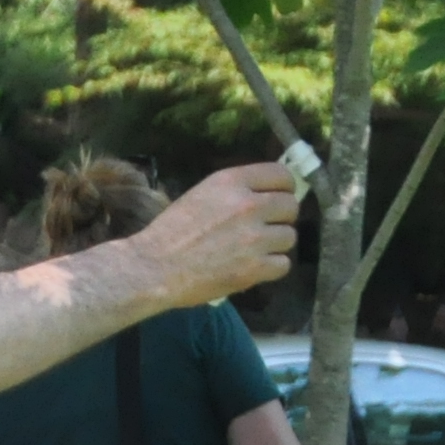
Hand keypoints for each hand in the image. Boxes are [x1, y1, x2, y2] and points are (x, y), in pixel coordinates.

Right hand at [140, 163, 302, 302]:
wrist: (153, 267)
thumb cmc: (171, 232)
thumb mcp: (201, 195)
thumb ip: (234, 192)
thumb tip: (265, 195)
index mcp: (231, 182)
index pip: (282, 176)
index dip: (284, 188)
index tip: (279, 197)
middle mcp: (248, 205)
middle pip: (291, 206)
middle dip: (281, 217)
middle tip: (266, 227)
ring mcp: (254, 238)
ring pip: (289, 237)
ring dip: (276, 244)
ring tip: (256, 250)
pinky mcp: (254, 268)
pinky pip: (282, 265)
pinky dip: (271, 268)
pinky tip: (254, 268)